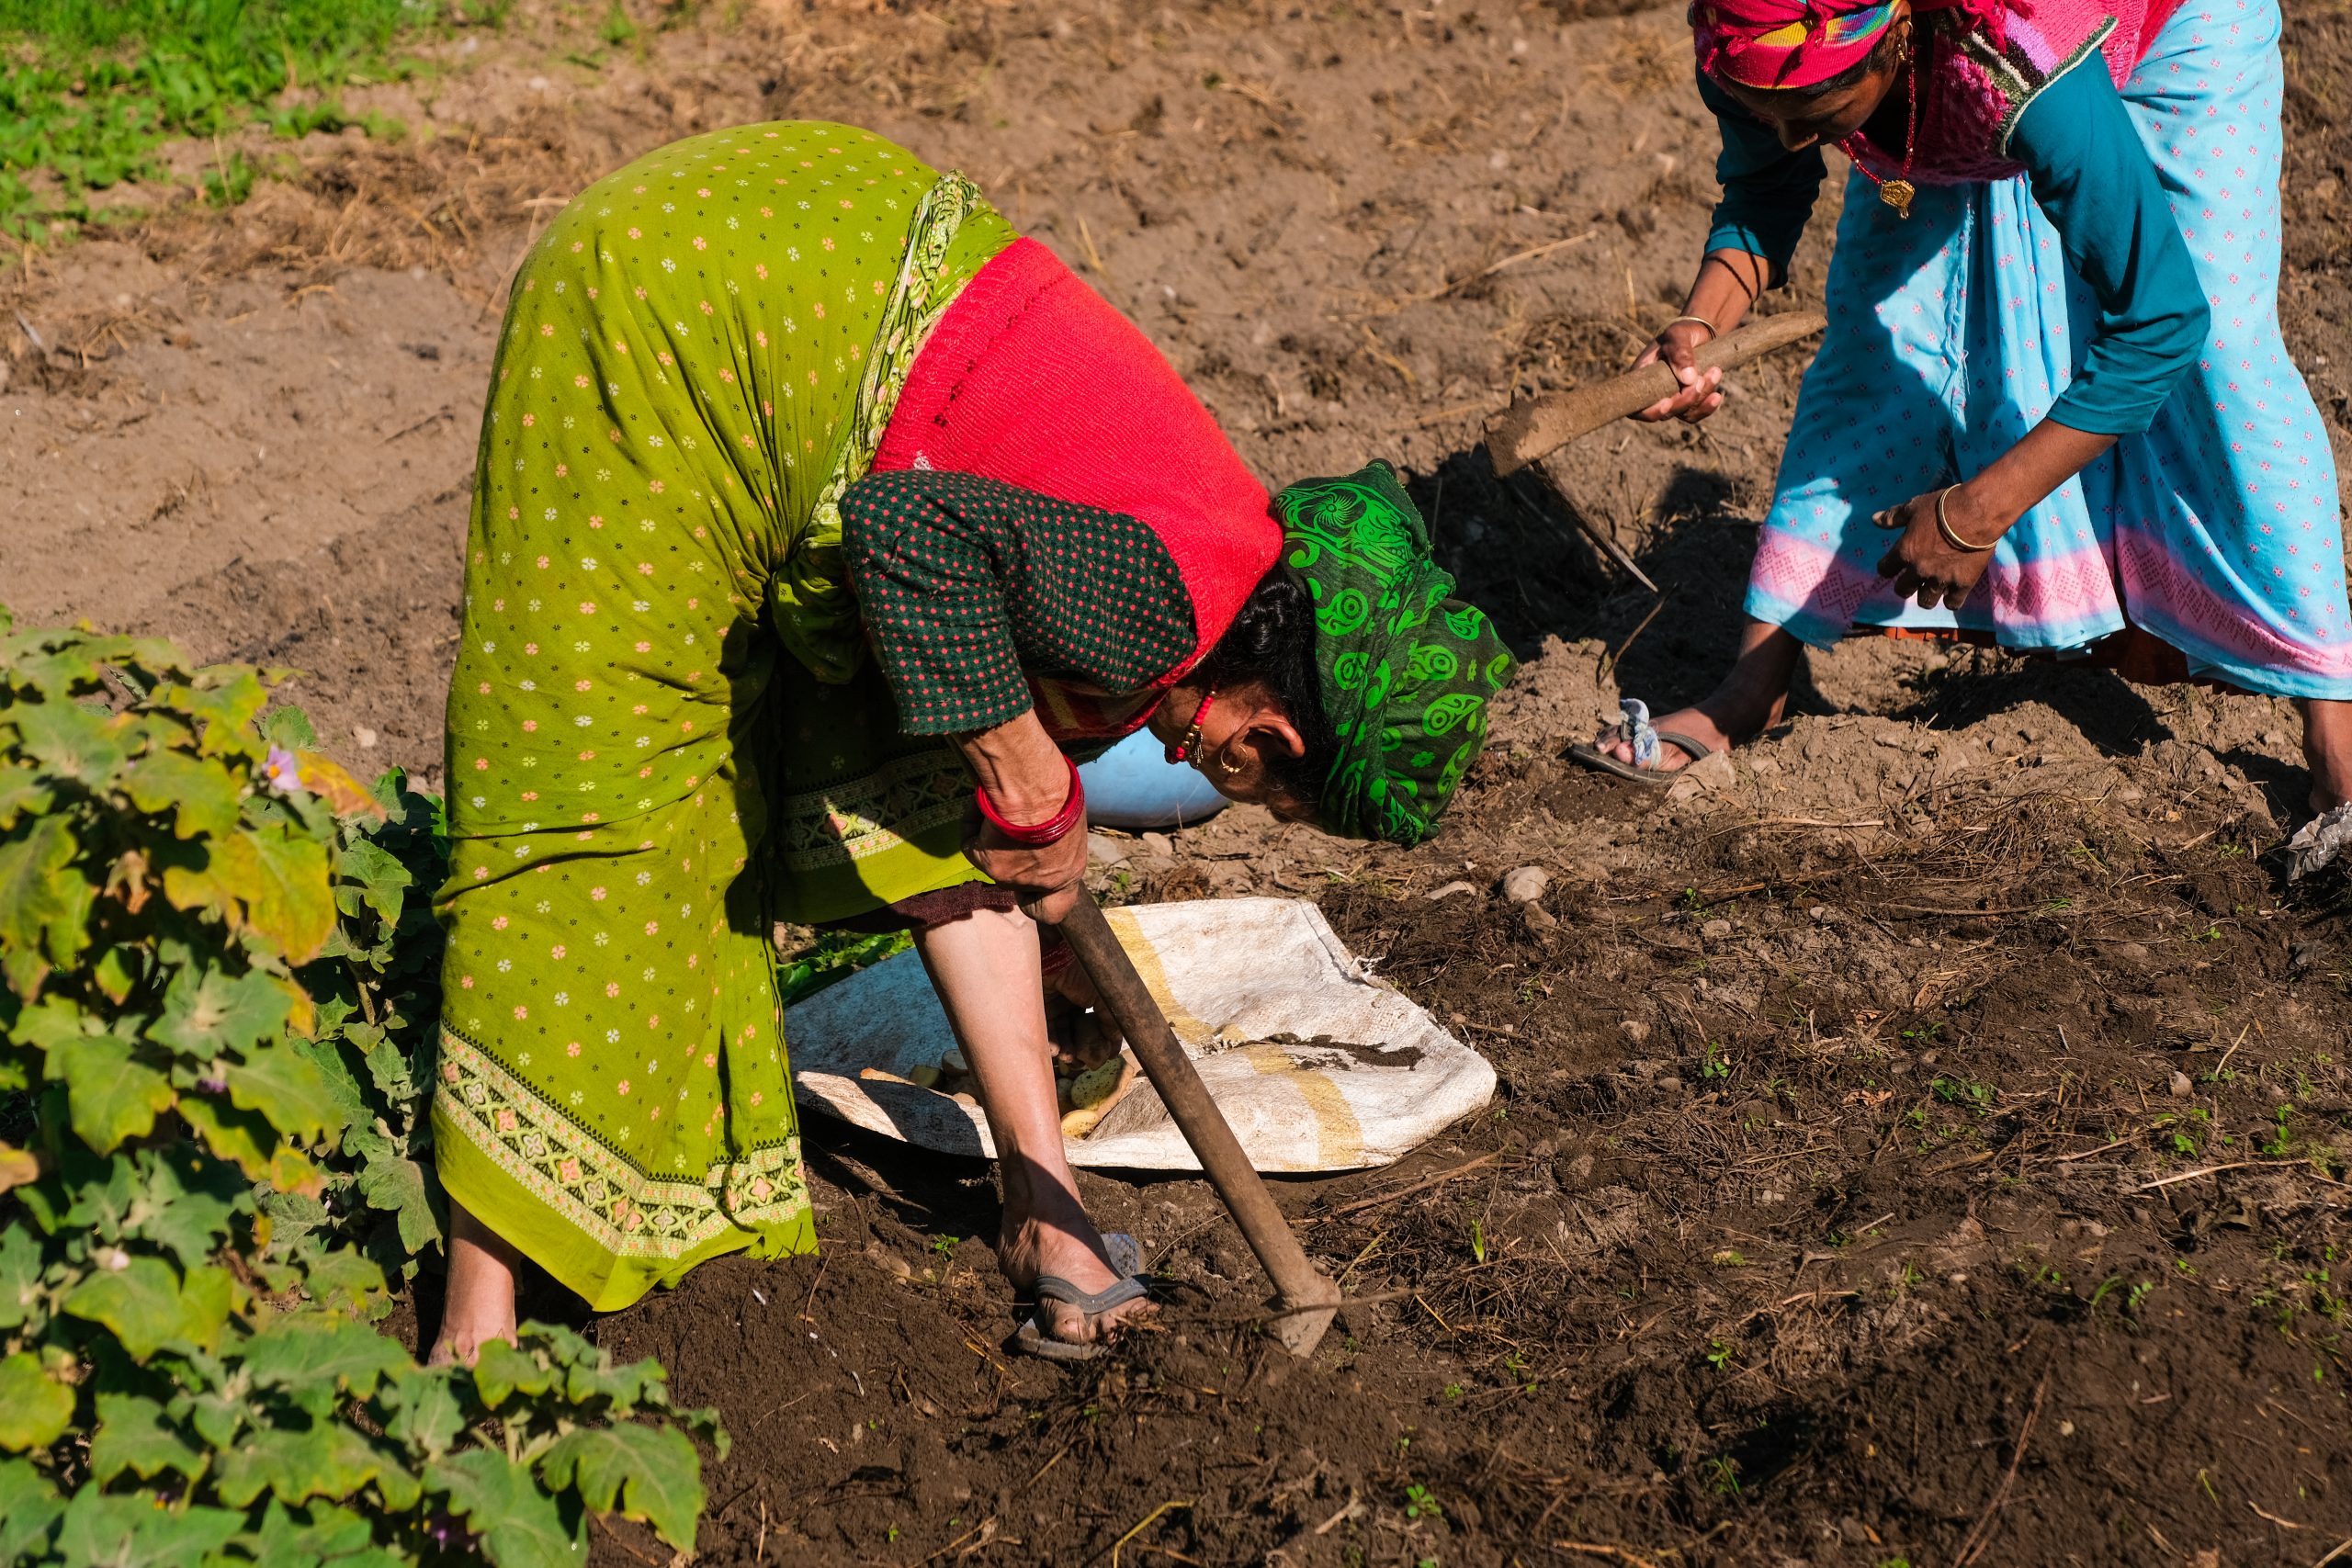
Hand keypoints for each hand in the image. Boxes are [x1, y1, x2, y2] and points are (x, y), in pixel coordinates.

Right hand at [962, 804, 1088, 923]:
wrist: (1036, 791)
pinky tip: (984, 806)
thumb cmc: (1060, 797)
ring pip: (994, 860)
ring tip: (1001, 807)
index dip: (1039, 897)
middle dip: (1016, 854)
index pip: (1051, 910)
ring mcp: (1012, 877)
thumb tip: (1040, 830)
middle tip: (1016, 825)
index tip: (1036, 874)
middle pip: (1019, 877)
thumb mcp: (1070, 819)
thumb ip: (1057, 836)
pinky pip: (972, 845)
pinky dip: (974, 824)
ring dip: (996, 836)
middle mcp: (1040, 882)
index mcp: (1068, 873)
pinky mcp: (987, 863)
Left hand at [1044, 965, 1123, 1070]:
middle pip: (1076, 1033)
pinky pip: (1044, 1031)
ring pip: (1060, 1035)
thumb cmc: (1081, 972)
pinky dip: (1051, 1045)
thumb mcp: (1105, 997)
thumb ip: (1111, 1023)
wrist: (1053, 955)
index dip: (1098, 1042)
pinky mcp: (1036, 1009)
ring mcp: (1053, 1005)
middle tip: (1082, 1062)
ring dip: (1066, 1051)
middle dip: (1080, 1051)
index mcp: (1088, 996)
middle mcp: (1070, 1001)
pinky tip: (1057, 1051)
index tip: (1102, 1056)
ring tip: (1069, 1058)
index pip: (1095, 1026)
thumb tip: (1115, 1049)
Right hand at [1631, 321, 1724, 423]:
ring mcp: (1671, 400)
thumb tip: (1688, 380)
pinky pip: (1696, 413)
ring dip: (1701, 396)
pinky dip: (1708, 407)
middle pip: (1665, 413)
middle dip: (1685, 400)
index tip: (1667, 402)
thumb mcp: (1679, 335)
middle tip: (1701, 378)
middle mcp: (1654, 393)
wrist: (1700, 334)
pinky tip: (1718, 395)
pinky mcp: (1687, 403)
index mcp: (1642, 378)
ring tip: (1715, 371)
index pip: (1638, 407)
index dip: (1651, 411)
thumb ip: (1680, 353)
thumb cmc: (1682, 332)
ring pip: (1684, 412)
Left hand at [1873, 484, 2003, 610]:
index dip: (1887, 568)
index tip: (1893, 566)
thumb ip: (1893, 517)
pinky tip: (1954, 592)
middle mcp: (1920, 569)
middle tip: (1914, 579)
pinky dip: (1952, 599)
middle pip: (1902, 590)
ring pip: (1926, 601)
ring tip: (1933, 588)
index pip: (1885, 570)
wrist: (1977, 511)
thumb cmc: (1943, 506)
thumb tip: (1874, 520)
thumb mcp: (1914, 507)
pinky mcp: (1963, 583)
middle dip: (1906, 586)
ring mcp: (1941, 579)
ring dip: (1927, 595)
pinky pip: (1953, 603)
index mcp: (1905, 551)